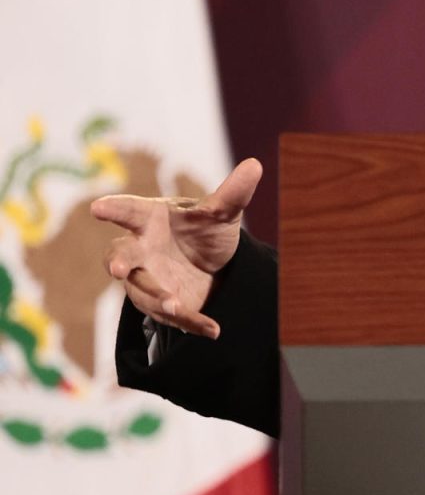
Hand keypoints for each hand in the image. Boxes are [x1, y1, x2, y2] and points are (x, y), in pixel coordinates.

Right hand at [91, 158, 261, 339]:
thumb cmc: (202, 229)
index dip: (114, 208)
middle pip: (121, 255)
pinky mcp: (160, 303)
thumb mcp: (221, 213)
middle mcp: (140, 250)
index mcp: (150, 219)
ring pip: (142, 290)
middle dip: (119, 262)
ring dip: (157, 297)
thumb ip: (233, 193)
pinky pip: (172, 315)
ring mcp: (146, 278)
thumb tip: (256, 165)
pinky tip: (212, 329)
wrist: (211, 264)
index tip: (98, 206)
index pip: (130, 211)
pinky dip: (191, 322)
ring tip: (175, 304)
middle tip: (119, 268)